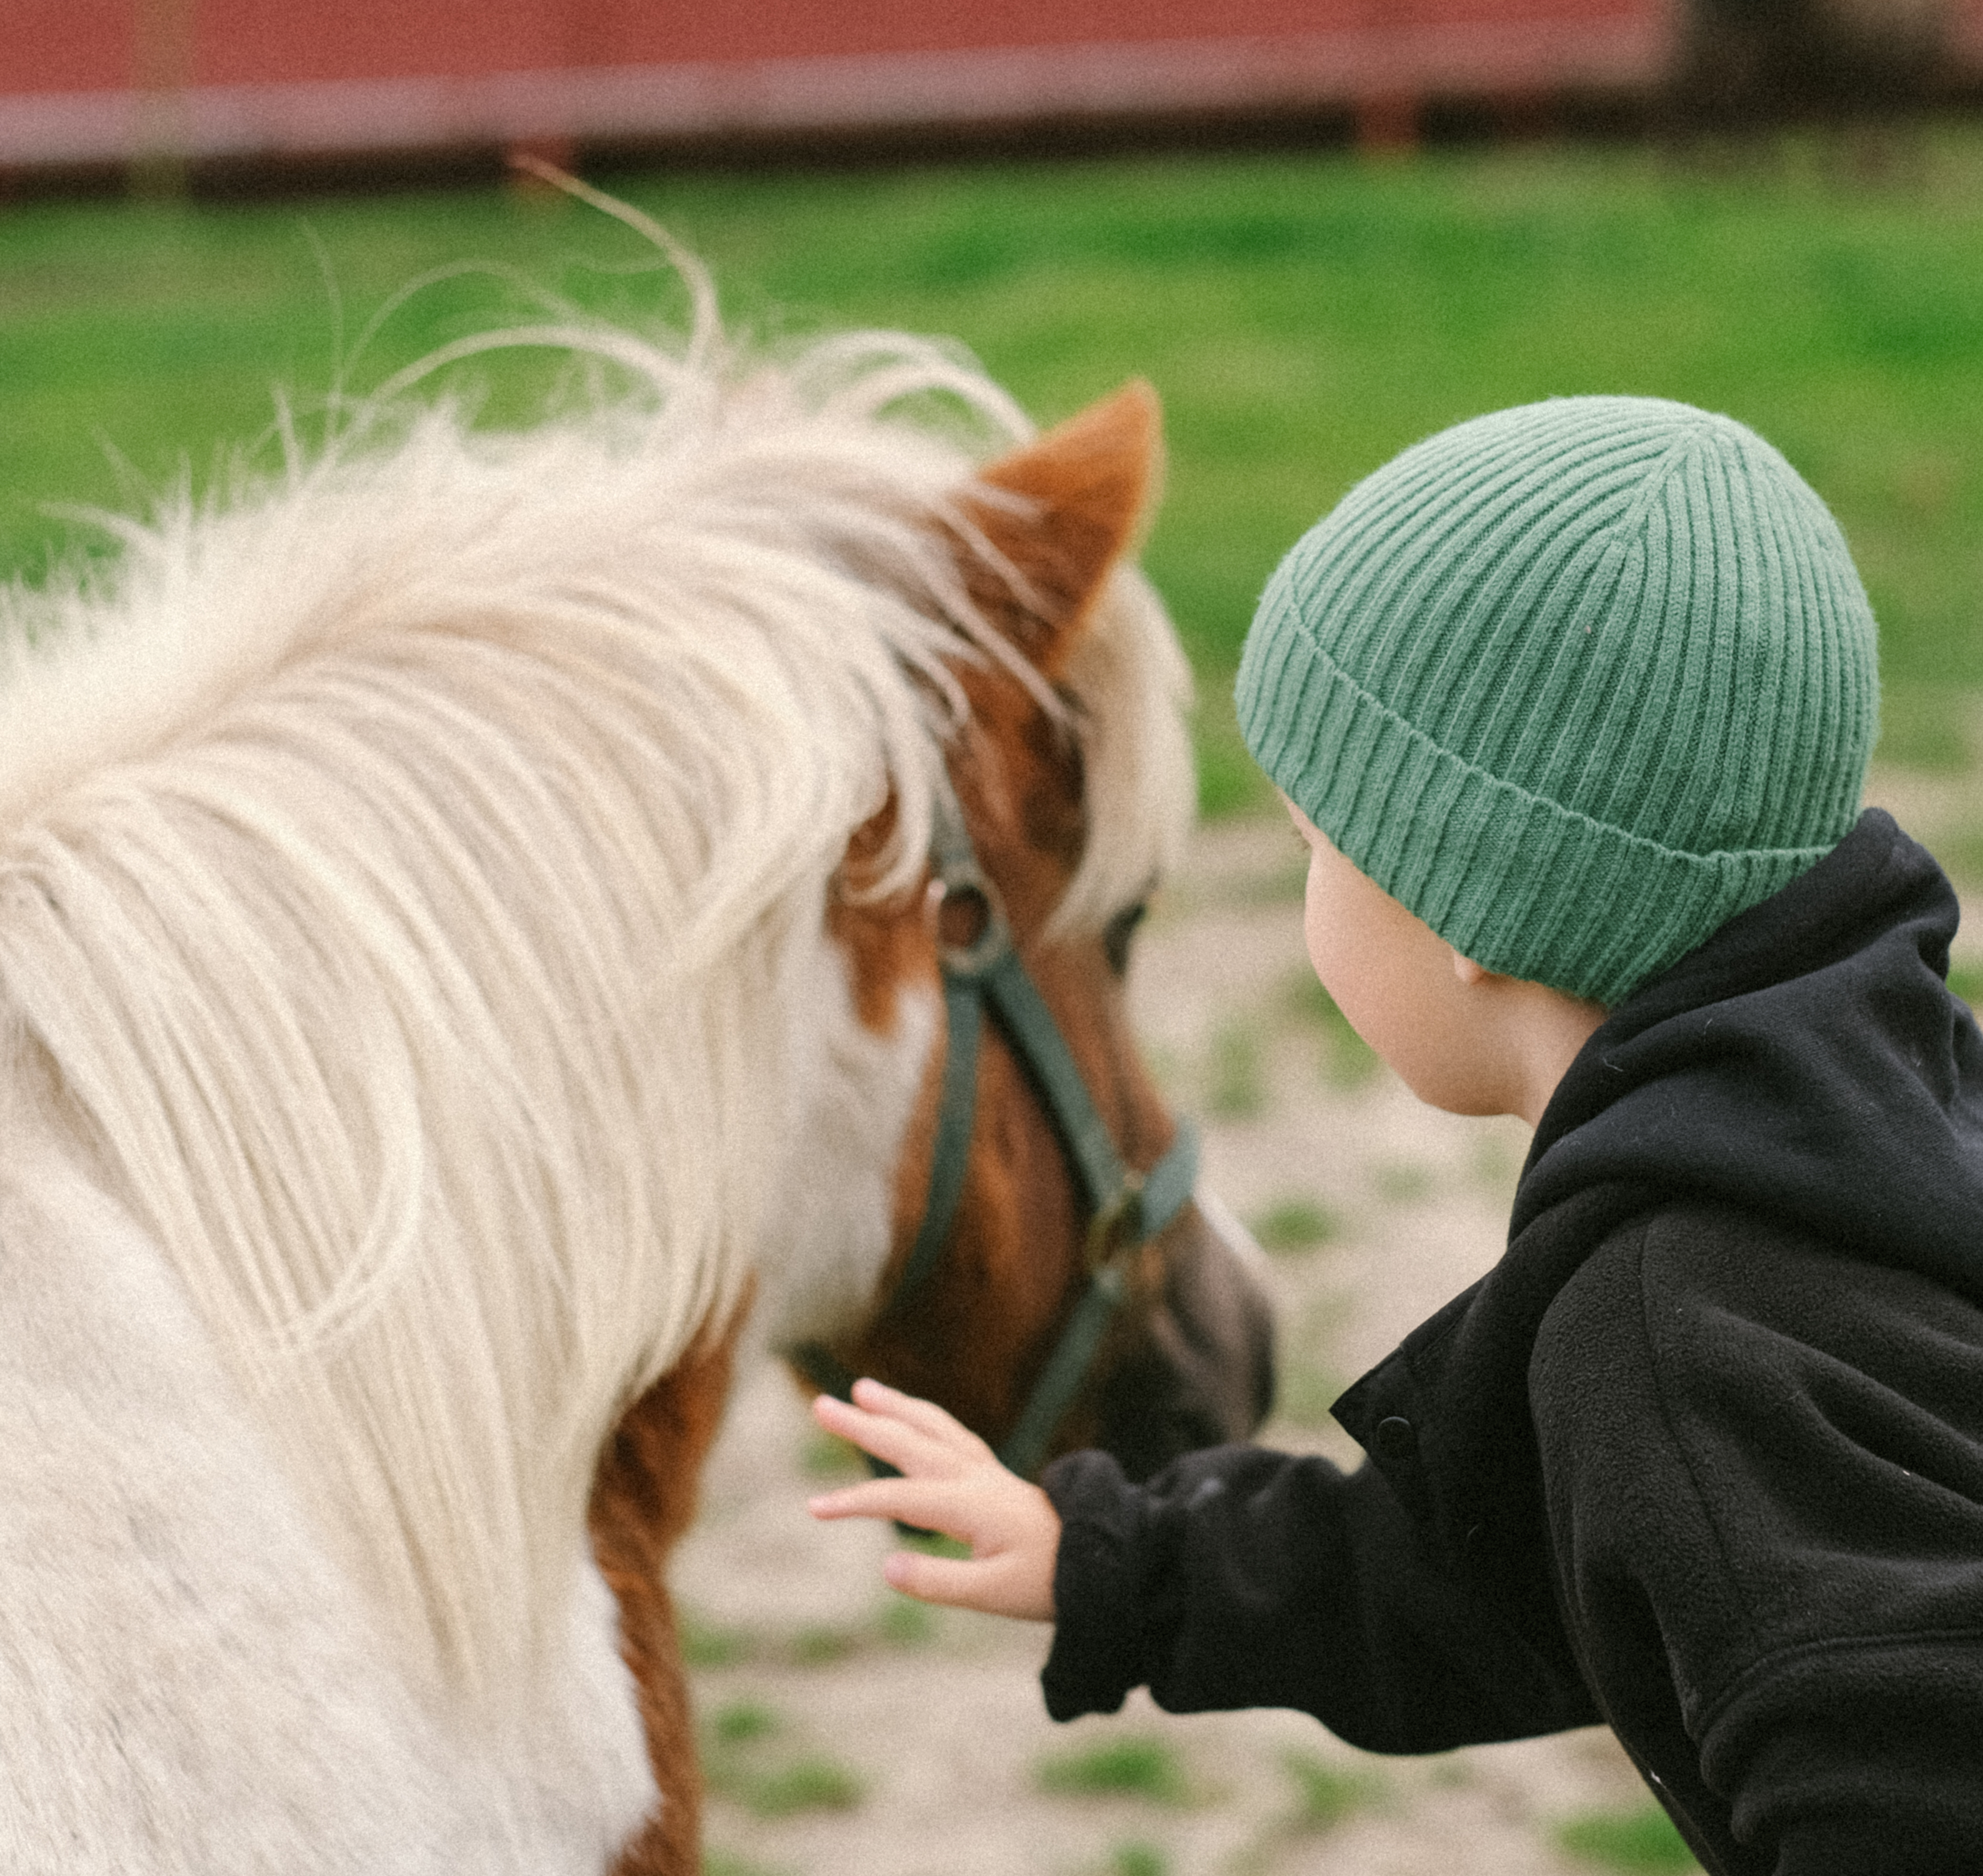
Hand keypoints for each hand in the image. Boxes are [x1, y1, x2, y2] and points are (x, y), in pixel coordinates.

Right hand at [807, 1379, 1059, 1621]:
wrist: (1103, 1558)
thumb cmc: (1049, 1581)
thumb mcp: (994, 1595)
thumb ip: (939, 1582)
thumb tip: (885, 1566)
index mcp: (970, 1505)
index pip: (899, 1498)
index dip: (854, 1503)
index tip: (815, 1508)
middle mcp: (973, 1478)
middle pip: (910, 1443)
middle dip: (864, 1425)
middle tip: (821, 1405)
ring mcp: (984, 1471)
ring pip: (933, 1428)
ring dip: (895, 1408)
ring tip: (863, 1389)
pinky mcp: (992, 1475)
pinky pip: (951, 1434)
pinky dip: (925, 1418)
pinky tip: (912, 1417)